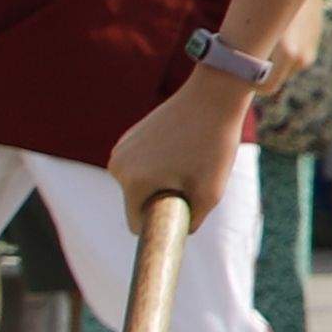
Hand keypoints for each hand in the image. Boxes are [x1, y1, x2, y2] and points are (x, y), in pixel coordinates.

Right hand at [109, 72, 244, 232]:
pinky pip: (141, 167)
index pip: (138, 226)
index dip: (161, 226)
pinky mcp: (127, 138)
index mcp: (132, 184)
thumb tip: (174, 234)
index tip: (182, 214)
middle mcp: (118, 167)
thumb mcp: (210, 194)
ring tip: (187, 162)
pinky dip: (158, 166)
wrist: (213, 97)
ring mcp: (120, 150)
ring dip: (160, 183)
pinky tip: (180, 149)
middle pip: (139, 204)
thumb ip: (189, 222)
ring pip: (140, 185)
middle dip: (162, 201)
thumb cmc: (214, 147)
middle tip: (191, 180)